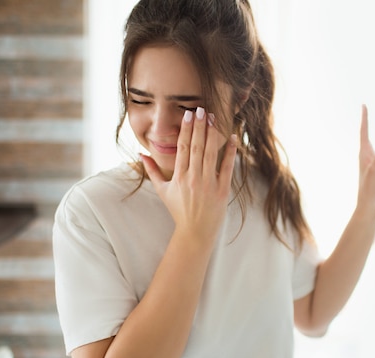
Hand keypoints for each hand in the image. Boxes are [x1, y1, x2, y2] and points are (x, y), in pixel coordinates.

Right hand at [141, 107, 237, 243]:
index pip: (182, 148)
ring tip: (214, 117)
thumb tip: (141, 154)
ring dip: (212, 134)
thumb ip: (152, 171)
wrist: (195, 232)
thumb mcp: (162, 191)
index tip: (188, 114)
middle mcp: (193, 179)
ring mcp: (208, 184)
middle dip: (199, 126)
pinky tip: (233, 138)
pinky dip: (230, 152)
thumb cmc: (178, 211)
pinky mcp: (222, 190)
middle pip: (196, 146)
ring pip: (210, 153)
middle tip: (202, 108)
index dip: (186, 129)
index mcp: (178, 177)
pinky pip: (227, 167)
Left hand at [357, 104, 374, 213]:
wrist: (369, 206)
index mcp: (363, 154)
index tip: (364, 105)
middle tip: (364, 108)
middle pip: (365, 134)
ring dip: (370, 131)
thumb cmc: (369, 188)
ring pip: (372, 143)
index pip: (364, 132)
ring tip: (367, 120)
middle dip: (365, 121)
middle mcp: (366, 156)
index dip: (365, 118)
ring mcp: (372, 162)